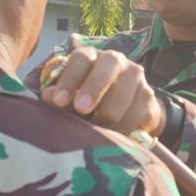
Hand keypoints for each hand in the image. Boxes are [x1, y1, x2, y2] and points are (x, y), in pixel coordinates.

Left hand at [39, 47, 163, 135]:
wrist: (126, 107)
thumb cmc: (89, 99)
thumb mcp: (71, 95)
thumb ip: (58, 96)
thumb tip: (46, 97)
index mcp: (92, 56)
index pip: (82, 59)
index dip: (70, 79)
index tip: (58, 101)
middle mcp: (117, 61)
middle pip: (108, 67)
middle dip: (93, 89)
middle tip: (80, 109)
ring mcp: (136, 78)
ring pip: (123, 96)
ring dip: (107, 117)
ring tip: (94, 132)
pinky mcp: (149, 99)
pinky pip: (136, 116)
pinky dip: (122, 130)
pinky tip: (112, 139)